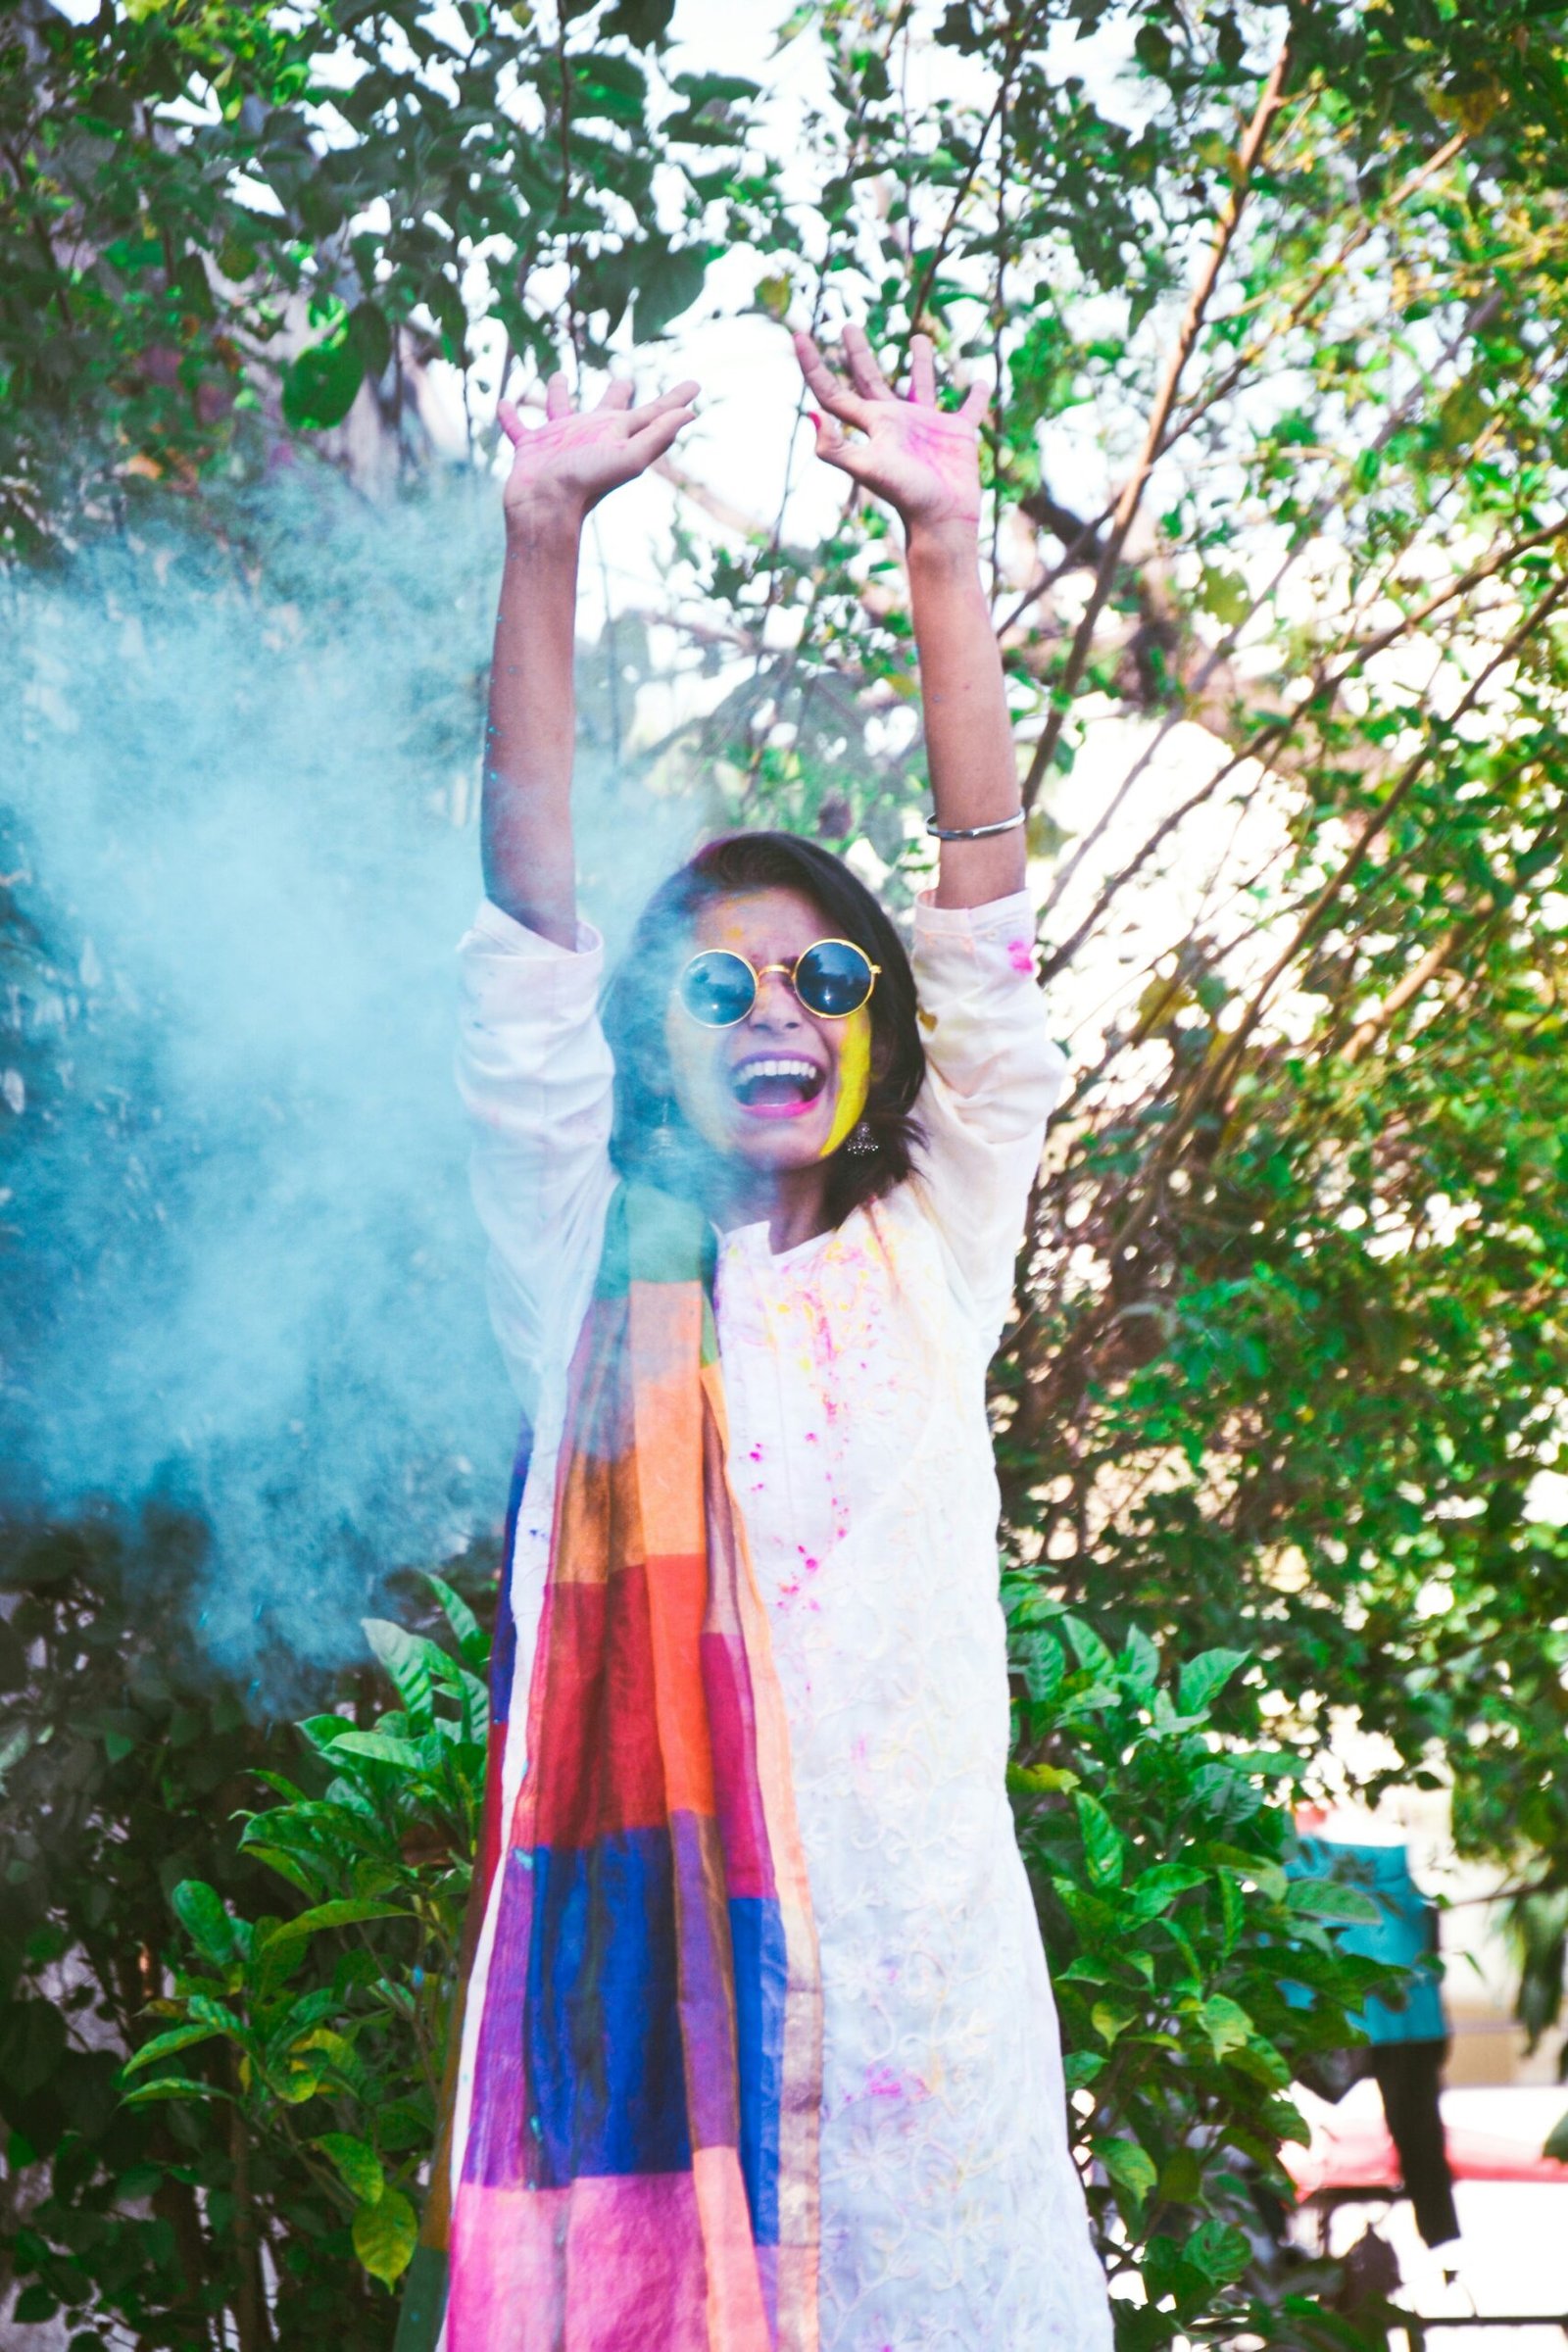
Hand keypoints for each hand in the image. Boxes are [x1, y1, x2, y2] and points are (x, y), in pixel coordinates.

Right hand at [497, 370, 698, 530]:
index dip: (676, 400)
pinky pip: (518, 426)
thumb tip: (691, 413)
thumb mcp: (629, 457)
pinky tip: (503, 404)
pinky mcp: (530, 447)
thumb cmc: (587, 483)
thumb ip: (657, 434)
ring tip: (555, 375)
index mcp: (617, 435)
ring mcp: (559, 439)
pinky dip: (510, 416)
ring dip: (556, 392)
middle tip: (624, 378)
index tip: (696, 386)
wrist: (545, 508)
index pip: (654, 412)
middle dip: (617, 392)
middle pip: (608, 407)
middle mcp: (591, 434)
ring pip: (559, 408)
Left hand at [793, 324, 985, 533]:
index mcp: (871, 425)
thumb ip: (836, 445)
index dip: (813, 365)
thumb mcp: (867, 467)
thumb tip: (811, 412)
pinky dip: (976, 395)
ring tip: (918, 338)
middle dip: (857, 353)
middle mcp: (895, 421)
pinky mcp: (958, 434)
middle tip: (847, 326)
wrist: (942, 519)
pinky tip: (980, 381)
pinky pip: (968, 409)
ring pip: (920, 384)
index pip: (833, 392)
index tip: (798, 334)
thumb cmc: (905, 493)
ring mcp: (927, 426)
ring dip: (920, 362)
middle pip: (869, 379)